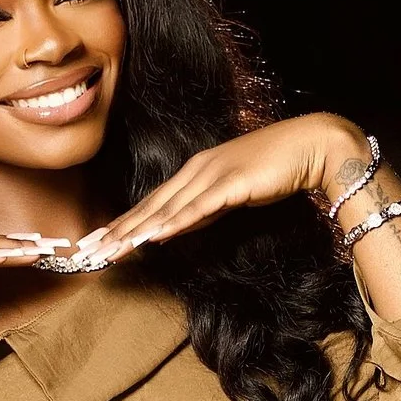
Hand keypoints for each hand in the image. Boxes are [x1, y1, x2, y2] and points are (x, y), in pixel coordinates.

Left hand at [67, 115, 370, 266]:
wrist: (311, 146)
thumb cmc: (275, 169)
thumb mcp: (230, 194)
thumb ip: (202, 210)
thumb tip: (174, 229)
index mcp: (194, 172)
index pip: (151, 203)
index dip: (123, 224)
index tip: (98, 242)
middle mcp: (196, 170)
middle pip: (150, 207)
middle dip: (118, 231)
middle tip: (89, 253)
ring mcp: (213, 175)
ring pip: (167, 209)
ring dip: (137, 231)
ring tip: (112, 250)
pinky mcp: (233, 183)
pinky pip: (199, 208)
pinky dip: (176, 222)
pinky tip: (156, 236)